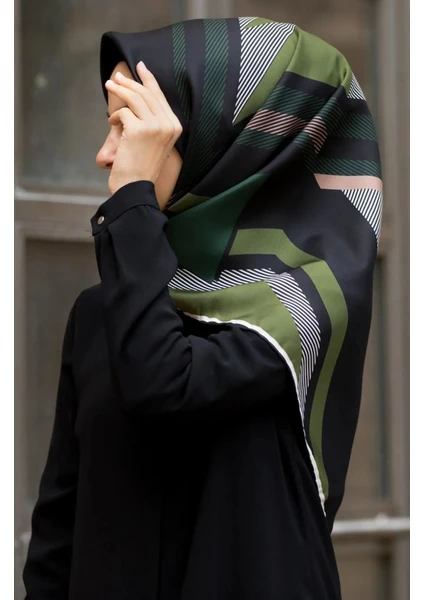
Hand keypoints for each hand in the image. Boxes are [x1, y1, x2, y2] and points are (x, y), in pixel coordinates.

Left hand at [105, 62, 182, 195]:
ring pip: (135, 98)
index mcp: (175, 126)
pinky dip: (115, 116)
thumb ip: (153, 121)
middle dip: (130, 82)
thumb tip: (139, 95)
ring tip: (109, 86)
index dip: (149, 79)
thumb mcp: (154, 141)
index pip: (161, 96)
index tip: (140, 66)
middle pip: (147, 93)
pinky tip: (113, 125)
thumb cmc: (142, 166)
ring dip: (120, 90)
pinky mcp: (138, 129)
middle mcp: (168, 124)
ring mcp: (155, 126)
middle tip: (116, 78)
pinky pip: (123, 112)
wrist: (135, 186)